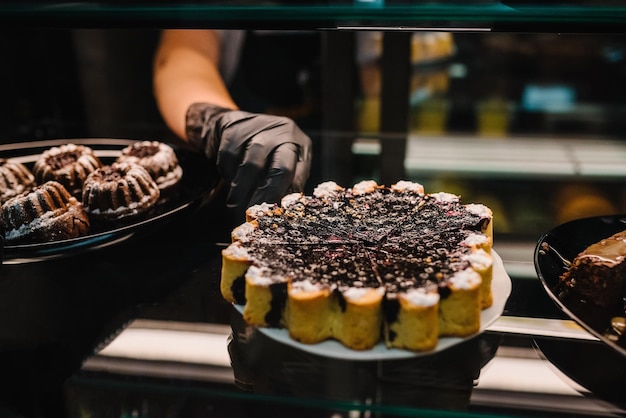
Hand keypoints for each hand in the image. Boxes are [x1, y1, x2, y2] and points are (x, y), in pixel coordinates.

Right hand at [186, 103, 311, 208]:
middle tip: (252, 213)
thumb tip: (279, 212)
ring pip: (251, 165)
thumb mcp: (284, 166)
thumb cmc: (267, 153)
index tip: (272, 215)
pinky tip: (229, 178)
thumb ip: (285, 186)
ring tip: (234, 205)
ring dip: (241, 189)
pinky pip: (230, 156)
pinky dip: (228, 172)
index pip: (298, 177)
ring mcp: (261, 127)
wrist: (240, 124)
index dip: (284, 199)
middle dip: (266, 196)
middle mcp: (285, 133)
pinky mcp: (236, 126)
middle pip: (280, 169)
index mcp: (301, 147)